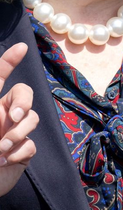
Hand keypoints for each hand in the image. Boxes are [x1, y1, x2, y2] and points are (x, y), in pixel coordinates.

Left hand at [0, 43, 37, 197]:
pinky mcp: (23, 153)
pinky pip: (30, 145)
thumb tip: (9, 111)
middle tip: (14, 116)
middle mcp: (3, 116)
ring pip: (32, 120)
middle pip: (25, 94)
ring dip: (18, 134)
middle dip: (23, 102)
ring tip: (0, 149)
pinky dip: (18, 153)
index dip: (9, 61)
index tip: (22, 47)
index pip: (0, 77)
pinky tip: (3, 163)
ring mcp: (14, 133)